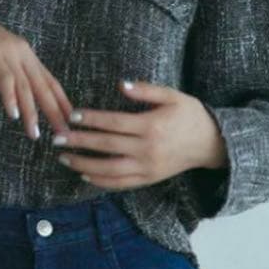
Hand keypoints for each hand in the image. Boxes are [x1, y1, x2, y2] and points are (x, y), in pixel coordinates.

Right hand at [0, 0, 74, 139]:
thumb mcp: (8, 56)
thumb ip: (18, 72)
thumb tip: (27, 93)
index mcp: (30, 57)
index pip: (52, 82)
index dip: (63, 101)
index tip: (72, 119)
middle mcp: (25, 57)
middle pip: (44, 88)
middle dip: (54, 112)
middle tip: (62, 132)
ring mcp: (10, 57)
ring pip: (26, 88)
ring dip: (31, 113)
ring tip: (34, 133)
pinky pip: (5, 81)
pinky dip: (10, 99)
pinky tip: (13, 115)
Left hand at [51, 79, 228, 189]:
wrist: (212, 143)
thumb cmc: (190, 115)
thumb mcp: (172, 96)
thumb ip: (146, 90)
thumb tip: (119, 84)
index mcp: (151, 125)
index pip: (114, 123)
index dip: (91, 120)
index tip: (72, 116)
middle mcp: (148, 149)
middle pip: (106, 146)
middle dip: (79, 142)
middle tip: (57, 138)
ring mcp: (148, 167)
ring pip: (110, 169)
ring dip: (84, 165)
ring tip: (64, 158)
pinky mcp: (149, 179)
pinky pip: (121, 184)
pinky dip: (101, 181)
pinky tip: (85, 175)